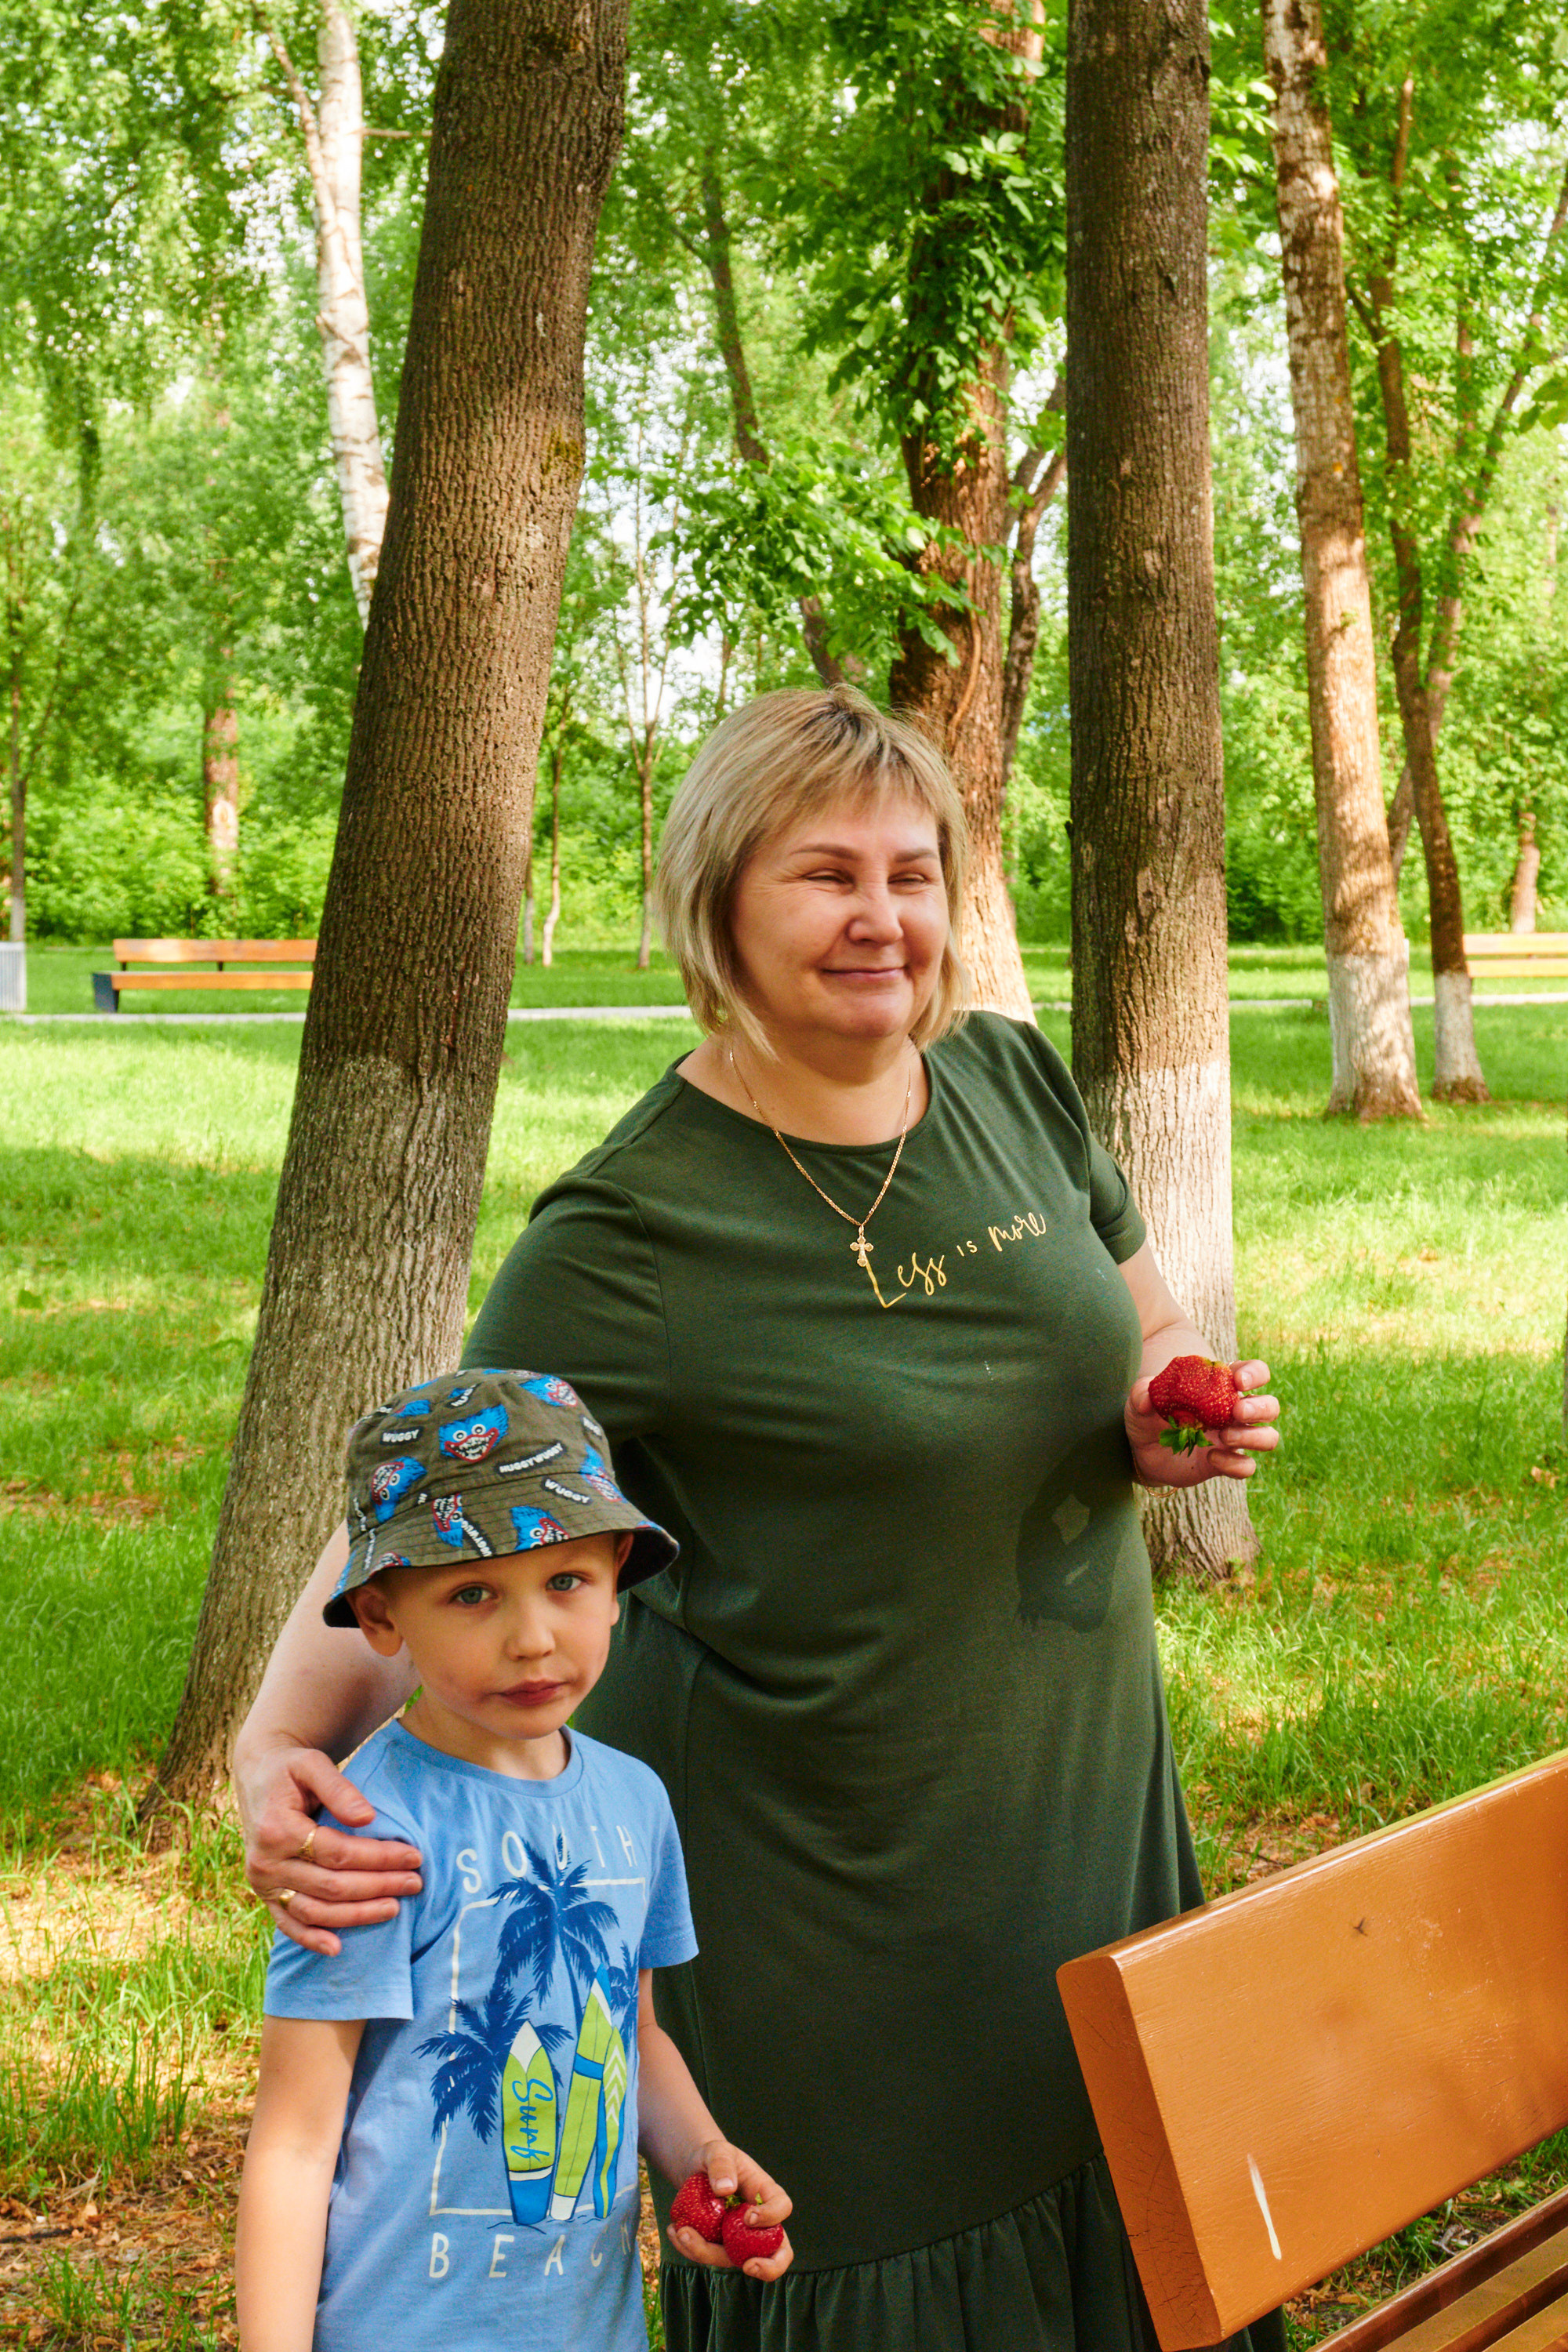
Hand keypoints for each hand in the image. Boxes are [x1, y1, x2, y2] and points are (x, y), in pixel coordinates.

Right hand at [237, 1741, 422, 1956]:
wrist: (257, 1776)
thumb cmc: (290, 1769)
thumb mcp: (312, 1763)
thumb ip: (339, 1788)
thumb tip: (368, 1818)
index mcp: (277, 1829)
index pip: (339, 1853)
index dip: (379, 1858)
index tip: (414, 1855)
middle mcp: (266, 1862)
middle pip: (331, 1886)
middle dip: (378, 1887)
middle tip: (415, 1883)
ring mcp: (262, 1883)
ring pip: (314, 1911)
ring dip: (356, 1915)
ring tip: (394, 1908)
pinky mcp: (264, 1894)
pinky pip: (287, 1923)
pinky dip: (310, 1939)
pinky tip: (338, 1948)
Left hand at [668, 2139, 793, 2281]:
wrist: (696, 2170)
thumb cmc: (714, 2158)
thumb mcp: (717, 2151)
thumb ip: (721, 2164)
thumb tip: (725, 2190)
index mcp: (766, 2194)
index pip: (782, 2208)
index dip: (771, 2217)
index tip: (748, 2217)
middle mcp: (760, 2223)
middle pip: (778, 2253)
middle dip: (768, 2268)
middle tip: (748, 2267)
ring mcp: (741, 2239)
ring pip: (733, 2260)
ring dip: (706, 2253)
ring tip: (680, 2232)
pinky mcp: (720, 2247)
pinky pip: (709, 2257)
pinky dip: (690, 2249)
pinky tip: (673, 2231)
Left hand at [1126, 1358, 1279, 1489]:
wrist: (1143, 1451)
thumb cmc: (1148, 1416)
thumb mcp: (1139, 1401)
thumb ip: (1142, 1394)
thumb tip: (1146, 1398)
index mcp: (1221, 1387)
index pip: (1255, 1372)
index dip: (1255, 1374)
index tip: (1238, 1381)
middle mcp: (1234, 1412)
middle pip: (1270, 1406)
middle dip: (1260, 1408)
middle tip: (1235, 1412)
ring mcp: (1234, 1438)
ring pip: (1268, 1437)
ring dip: (1253, 1437)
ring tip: (1223, 1437)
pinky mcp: (1227, 1463)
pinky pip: (1247, 1466)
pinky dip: (1235, 1464)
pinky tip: (1211, 1459)